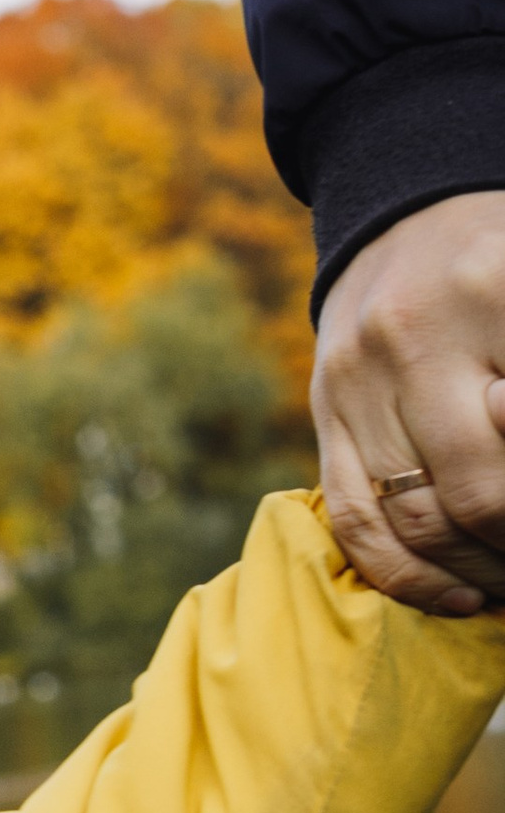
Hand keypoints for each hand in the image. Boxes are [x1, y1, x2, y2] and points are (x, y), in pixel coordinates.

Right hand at [313, 191, 504, 612]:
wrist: (406, 213)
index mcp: (496, 289)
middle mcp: (418, 336)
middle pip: (482, 490)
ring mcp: (358, 380)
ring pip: (419, 520)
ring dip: (480, 573)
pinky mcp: (325, 412)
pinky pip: (357, 522)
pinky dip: (410, 578)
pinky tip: (460, 599)